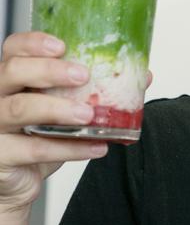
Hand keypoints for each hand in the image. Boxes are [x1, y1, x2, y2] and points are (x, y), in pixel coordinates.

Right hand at [0, 32, 153, 219]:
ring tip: (89, 115)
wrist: (19, 181)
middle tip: (82, 75)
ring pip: (18, 109)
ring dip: (59, 109)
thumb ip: (98, 89)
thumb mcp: (67, 107)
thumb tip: (142, 76)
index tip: (62, 45)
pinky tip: (94, 146)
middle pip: (11, 71)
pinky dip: (68, 148)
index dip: (33, 43)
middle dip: (49, 70)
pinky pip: (31, 149)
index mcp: (13, 78)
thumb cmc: (39, 136)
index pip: (12, 48)